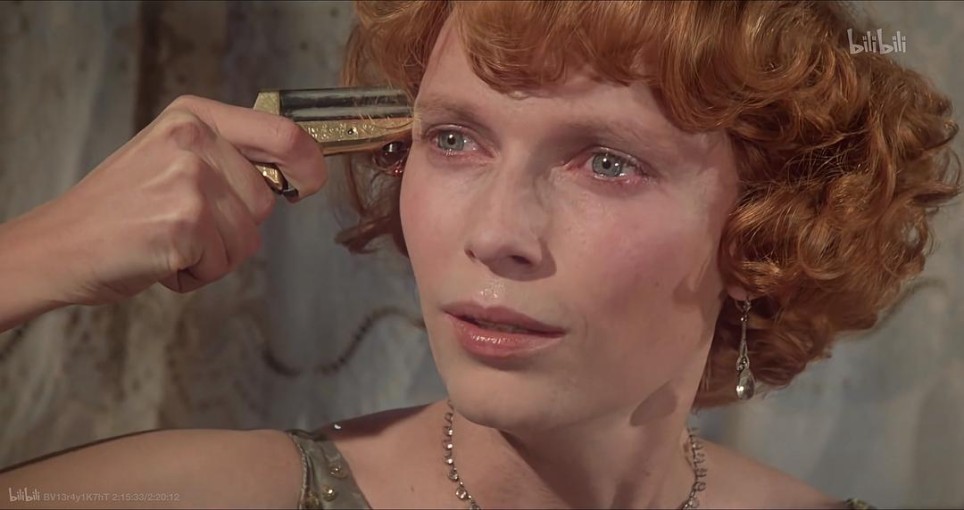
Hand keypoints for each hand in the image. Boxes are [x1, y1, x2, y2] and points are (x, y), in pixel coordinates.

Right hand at [10, 95, 327, 305]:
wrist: (58, 246)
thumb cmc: (119, 209)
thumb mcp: (172, 158)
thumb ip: (228, 157)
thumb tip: (295, 173)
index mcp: (194, 117)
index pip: (283, 133)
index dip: (310, 163)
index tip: (309, 183)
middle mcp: (193, 141)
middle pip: (266, 200)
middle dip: (235, 228)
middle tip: (184, 226)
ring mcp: (189, 181)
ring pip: (248, 239)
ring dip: (215, 256)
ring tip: (169, 242)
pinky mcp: (185, 224)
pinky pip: (223, 264)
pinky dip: (196, 275)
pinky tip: (160, 259)